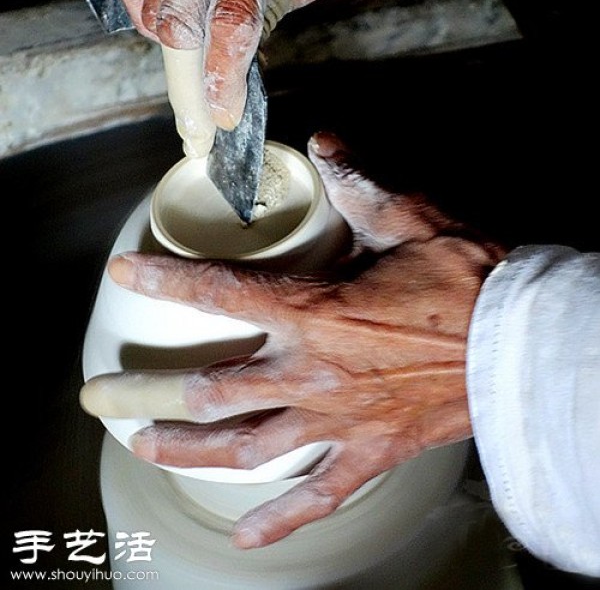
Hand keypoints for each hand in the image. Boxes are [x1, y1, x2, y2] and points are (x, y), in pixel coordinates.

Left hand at [80, 132, 504, 547]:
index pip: (219, 291)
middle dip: (149, 393)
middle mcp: (311, 373)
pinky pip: (318, 496)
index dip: (166, 279)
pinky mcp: (371, 451)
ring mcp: (337, 420)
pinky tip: (245, 537)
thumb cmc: (465, 278)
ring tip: (145, 448)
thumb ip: (356, 183)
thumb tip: (326, 142)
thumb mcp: (407, 218)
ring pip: (248, 448)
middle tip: (106, 395)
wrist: (521, 342)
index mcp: (314, 311)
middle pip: (211, 390)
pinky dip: (279, 518)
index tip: (126, 274)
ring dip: (190, 450)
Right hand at [110, 0, 382, 129]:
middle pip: (182, 22)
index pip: (231, 23)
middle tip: (205, 105)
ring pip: (153, 6)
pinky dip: (142, 7)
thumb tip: (232, 65)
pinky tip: (167, 18)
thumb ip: (272, 19)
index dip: (223, 78)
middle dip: (194, 75)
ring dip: (174, 43)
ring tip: (199, 51)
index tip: (222, 114)